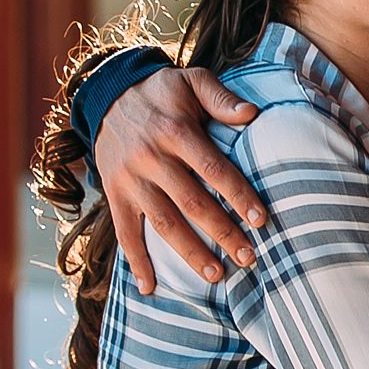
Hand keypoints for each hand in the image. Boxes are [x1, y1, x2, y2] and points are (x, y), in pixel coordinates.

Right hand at [94, 64, 266, 292]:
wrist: (107, 95)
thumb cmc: (161, 92)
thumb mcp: (190, 80)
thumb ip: (221, 97)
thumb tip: (252, 114)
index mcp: (175, 131)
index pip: (213, 169)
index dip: (238, 195)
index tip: (260, 220)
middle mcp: (151, 158)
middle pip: (192, 203)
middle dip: (222, 233)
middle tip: (248, 257)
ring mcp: (130, 180)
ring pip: (163, 223)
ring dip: (189, 253)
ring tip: (217, 276)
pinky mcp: (115, 194)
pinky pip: (124, 232)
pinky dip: (136, 261)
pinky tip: (149, 287)